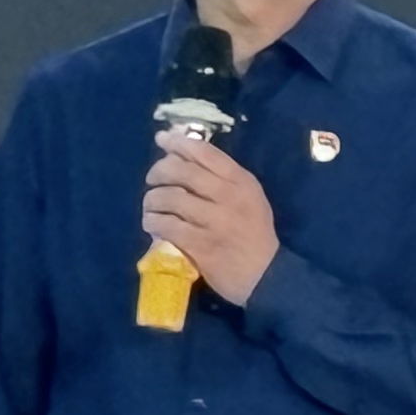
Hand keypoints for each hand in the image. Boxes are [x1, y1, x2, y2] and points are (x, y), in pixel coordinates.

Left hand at [143, 134, 278, 303]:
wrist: (266, 275)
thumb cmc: (253, 234)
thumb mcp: (249, 198)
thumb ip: (222, 178)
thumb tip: (183, 156)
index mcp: (241, 181)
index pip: (205, 152)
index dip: (178, 142)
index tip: (162, 139)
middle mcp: (228, 197)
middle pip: (183, 172)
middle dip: (159, 171)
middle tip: (152, 179)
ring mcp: (215, 221)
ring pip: (171, 198)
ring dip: (152, 200)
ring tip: (150, 206)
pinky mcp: (202, 245)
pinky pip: (168, 226)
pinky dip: (154, 222)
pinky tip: (152, 224)